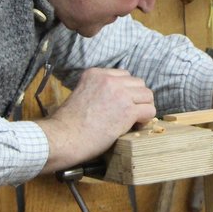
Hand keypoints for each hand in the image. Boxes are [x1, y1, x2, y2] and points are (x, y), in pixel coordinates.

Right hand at [36, 68, 156, 172]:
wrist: (63, 138)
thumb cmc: (68, 123)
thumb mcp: (81, 94)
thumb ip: (99, 90)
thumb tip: (118, 96)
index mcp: (95, 73)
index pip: (124, 75)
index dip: (126, 91)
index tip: (120, 104)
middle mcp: (109, 79)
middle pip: (138, 83)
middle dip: (137, 98)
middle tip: (129, 113)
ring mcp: (120, 93)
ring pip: (147, 95)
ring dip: (143, 108)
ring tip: (133, 120)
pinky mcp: (127, 111)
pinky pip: (149, 111)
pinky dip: (145, 120)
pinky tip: (134, 127)